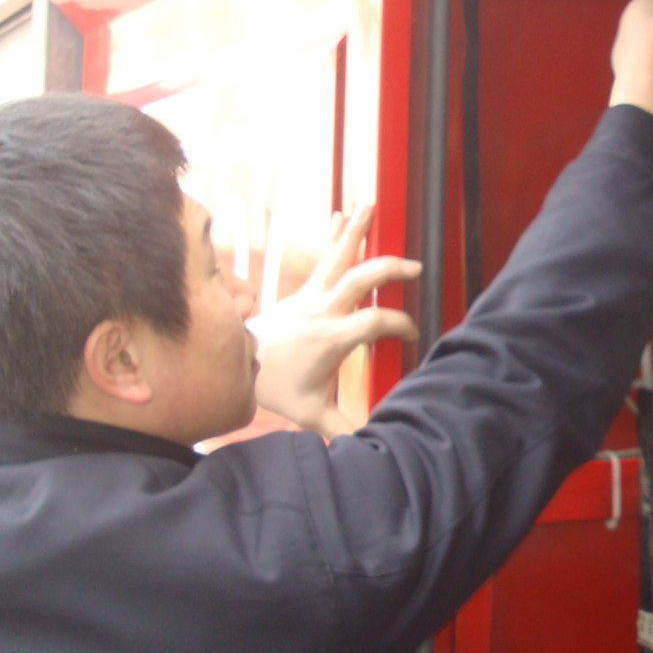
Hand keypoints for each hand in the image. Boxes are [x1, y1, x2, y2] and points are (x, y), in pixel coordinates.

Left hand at [250, 205, 418, 438]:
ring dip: (355, 232)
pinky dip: (335, 237)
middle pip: (359, 279)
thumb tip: (369, 446)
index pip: (374, 321)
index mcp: (331, 337)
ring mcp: (311, 297)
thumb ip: (343, 429)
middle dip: (388, 269)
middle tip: (414, 267)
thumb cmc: (275, 387)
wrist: (238, 366)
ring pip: (338, 258)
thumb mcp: (311, 412)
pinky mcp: (303, 292)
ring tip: (368, 206)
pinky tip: (341, 215)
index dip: (399, 324)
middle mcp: (322, 311)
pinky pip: (323, 258)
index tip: (410, 334)